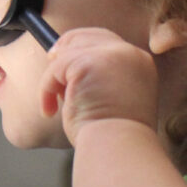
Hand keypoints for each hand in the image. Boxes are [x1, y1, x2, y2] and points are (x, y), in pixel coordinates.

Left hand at [38, 28, 158, 146]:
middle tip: (51, 72)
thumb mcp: (117, 98)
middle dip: (64, 50)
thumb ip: (103, 79)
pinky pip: (55, 68)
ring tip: (55, 103)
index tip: (62, 61)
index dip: (81, 48)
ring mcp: (110, 56)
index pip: (106, 41)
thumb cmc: (115, 137)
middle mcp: (129, 54)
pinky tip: (50, 110)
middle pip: (86, 36)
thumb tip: (69, 71)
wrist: (120, 150)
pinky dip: (46, 89)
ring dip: (54, 78)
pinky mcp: (87, 63)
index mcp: (139, 63)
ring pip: (68, 52)